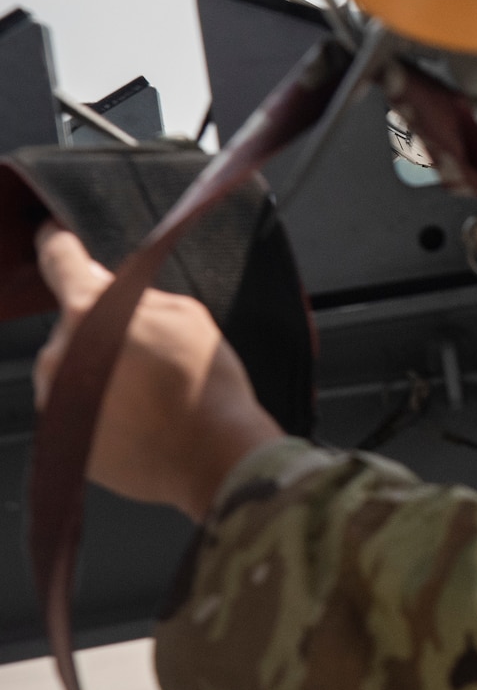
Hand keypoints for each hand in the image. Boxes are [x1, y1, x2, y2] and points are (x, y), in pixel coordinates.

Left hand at [34, 225, 282, 518]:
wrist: (212, 455)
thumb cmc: (207, 384)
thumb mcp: (186, 315)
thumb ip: (135, 292)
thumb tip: (98, 279)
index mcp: (89, 312)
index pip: (58, 261)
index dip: (56, 242)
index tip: (51, 234)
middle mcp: (59, 354)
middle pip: (71, 323)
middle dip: (100, 325)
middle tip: (148, 346)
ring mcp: (55, 399)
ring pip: (70, 365)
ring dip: (98, 367)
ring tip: (148, 388)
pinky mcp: (60, 437)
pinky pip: (73, 405)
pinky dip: (98, 404)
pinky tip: (138, 414)